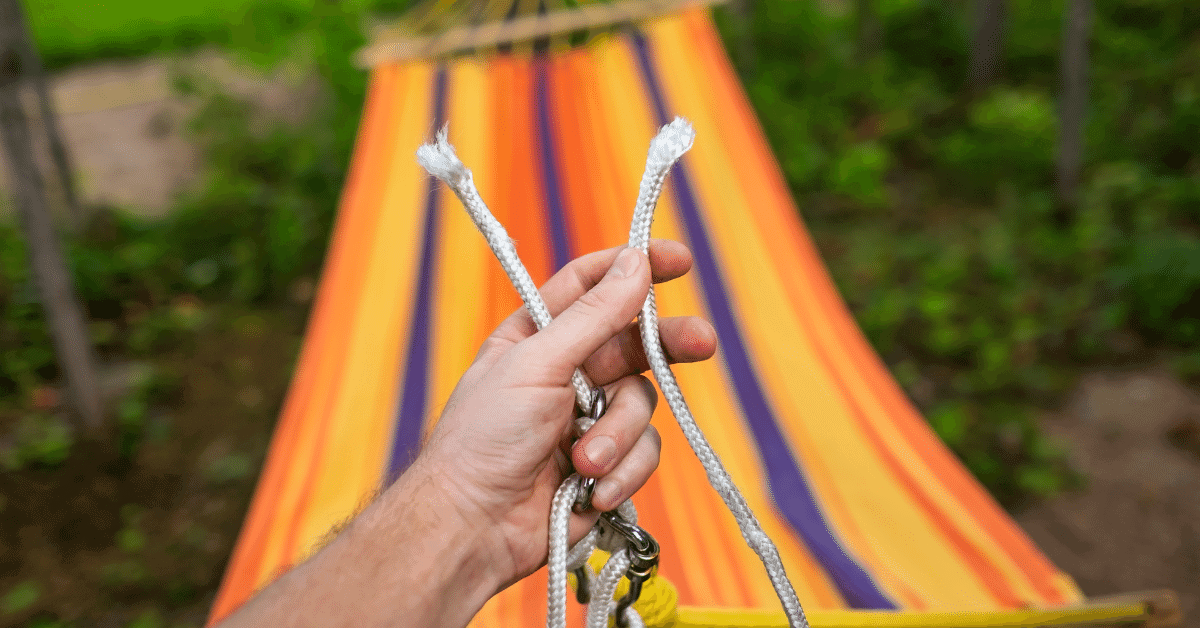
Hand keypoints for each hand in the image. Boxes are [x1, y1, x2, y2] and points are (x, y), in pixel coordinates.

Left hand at [414, 239, 716, 590]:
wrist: (475, 527)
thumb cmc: (484, 439)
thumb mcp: (536, 363)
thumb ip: (592, 316)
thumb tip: (635, 263)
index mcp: (539, 336)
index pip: (593, 285)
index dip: (634, 268)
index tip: (678, 260)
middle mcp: (569, 372)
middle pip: (636, 343)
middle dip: (667, 346)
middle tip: (701, 342)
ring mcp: (590, 419)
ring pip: (643, 404)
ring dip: (618, 436)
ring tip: (583, 460)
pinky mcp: (607, 464)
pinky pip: (644, 453)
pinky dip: (622, 472)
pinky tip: (592, 490)